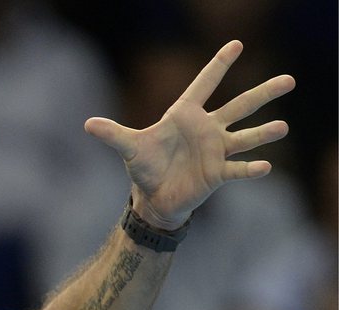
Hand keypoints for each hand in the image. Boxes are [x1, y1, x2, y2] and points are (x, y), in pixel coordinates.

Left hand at [84, 40, 294, 229]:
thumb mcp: (129, 148)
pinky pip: (237, 170)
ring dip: (263, 133)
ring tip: (282, 126)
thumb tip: (87, 124)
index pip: (204, 85)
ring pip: (246, 137)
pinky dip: (250, 169)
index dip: (218, 66)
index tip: (236, 44)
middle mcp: (207, 129)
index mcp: (186, 116)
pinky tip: (265, 166)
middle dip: (263, 93)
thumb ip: (112, 134)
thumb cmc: (146, 167)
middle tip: (290, 79)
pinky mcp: (217, 174)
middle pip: (240, 106)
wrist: (154, 198)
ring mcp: (216, 151)